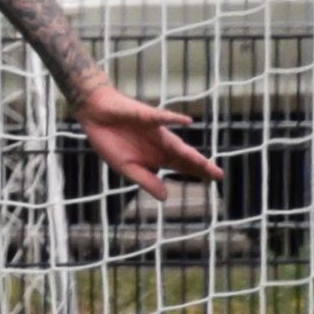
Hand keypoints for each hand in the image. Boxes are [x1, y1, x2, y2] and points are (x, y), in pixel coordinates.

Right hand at [73, 83, 223, 201]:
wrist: (95, 117)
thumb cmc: (110, 141)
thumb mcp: (125, 168)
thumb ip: (146, 180)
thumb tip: (165, 197)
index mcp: (156, 157)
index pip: (181, 166)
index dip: (196, 173)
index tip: (214, 181)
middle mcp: (161, 144)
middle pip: (184, 157)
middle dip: (200, 166)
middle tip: (218, 175)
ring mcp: (156, 130)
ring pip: (176, 142)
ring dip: (189, 152)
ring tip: (204, 161)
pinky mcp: (147, 116)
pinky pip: (161, 117)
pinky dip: (172, 119)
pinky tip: (186, 121)